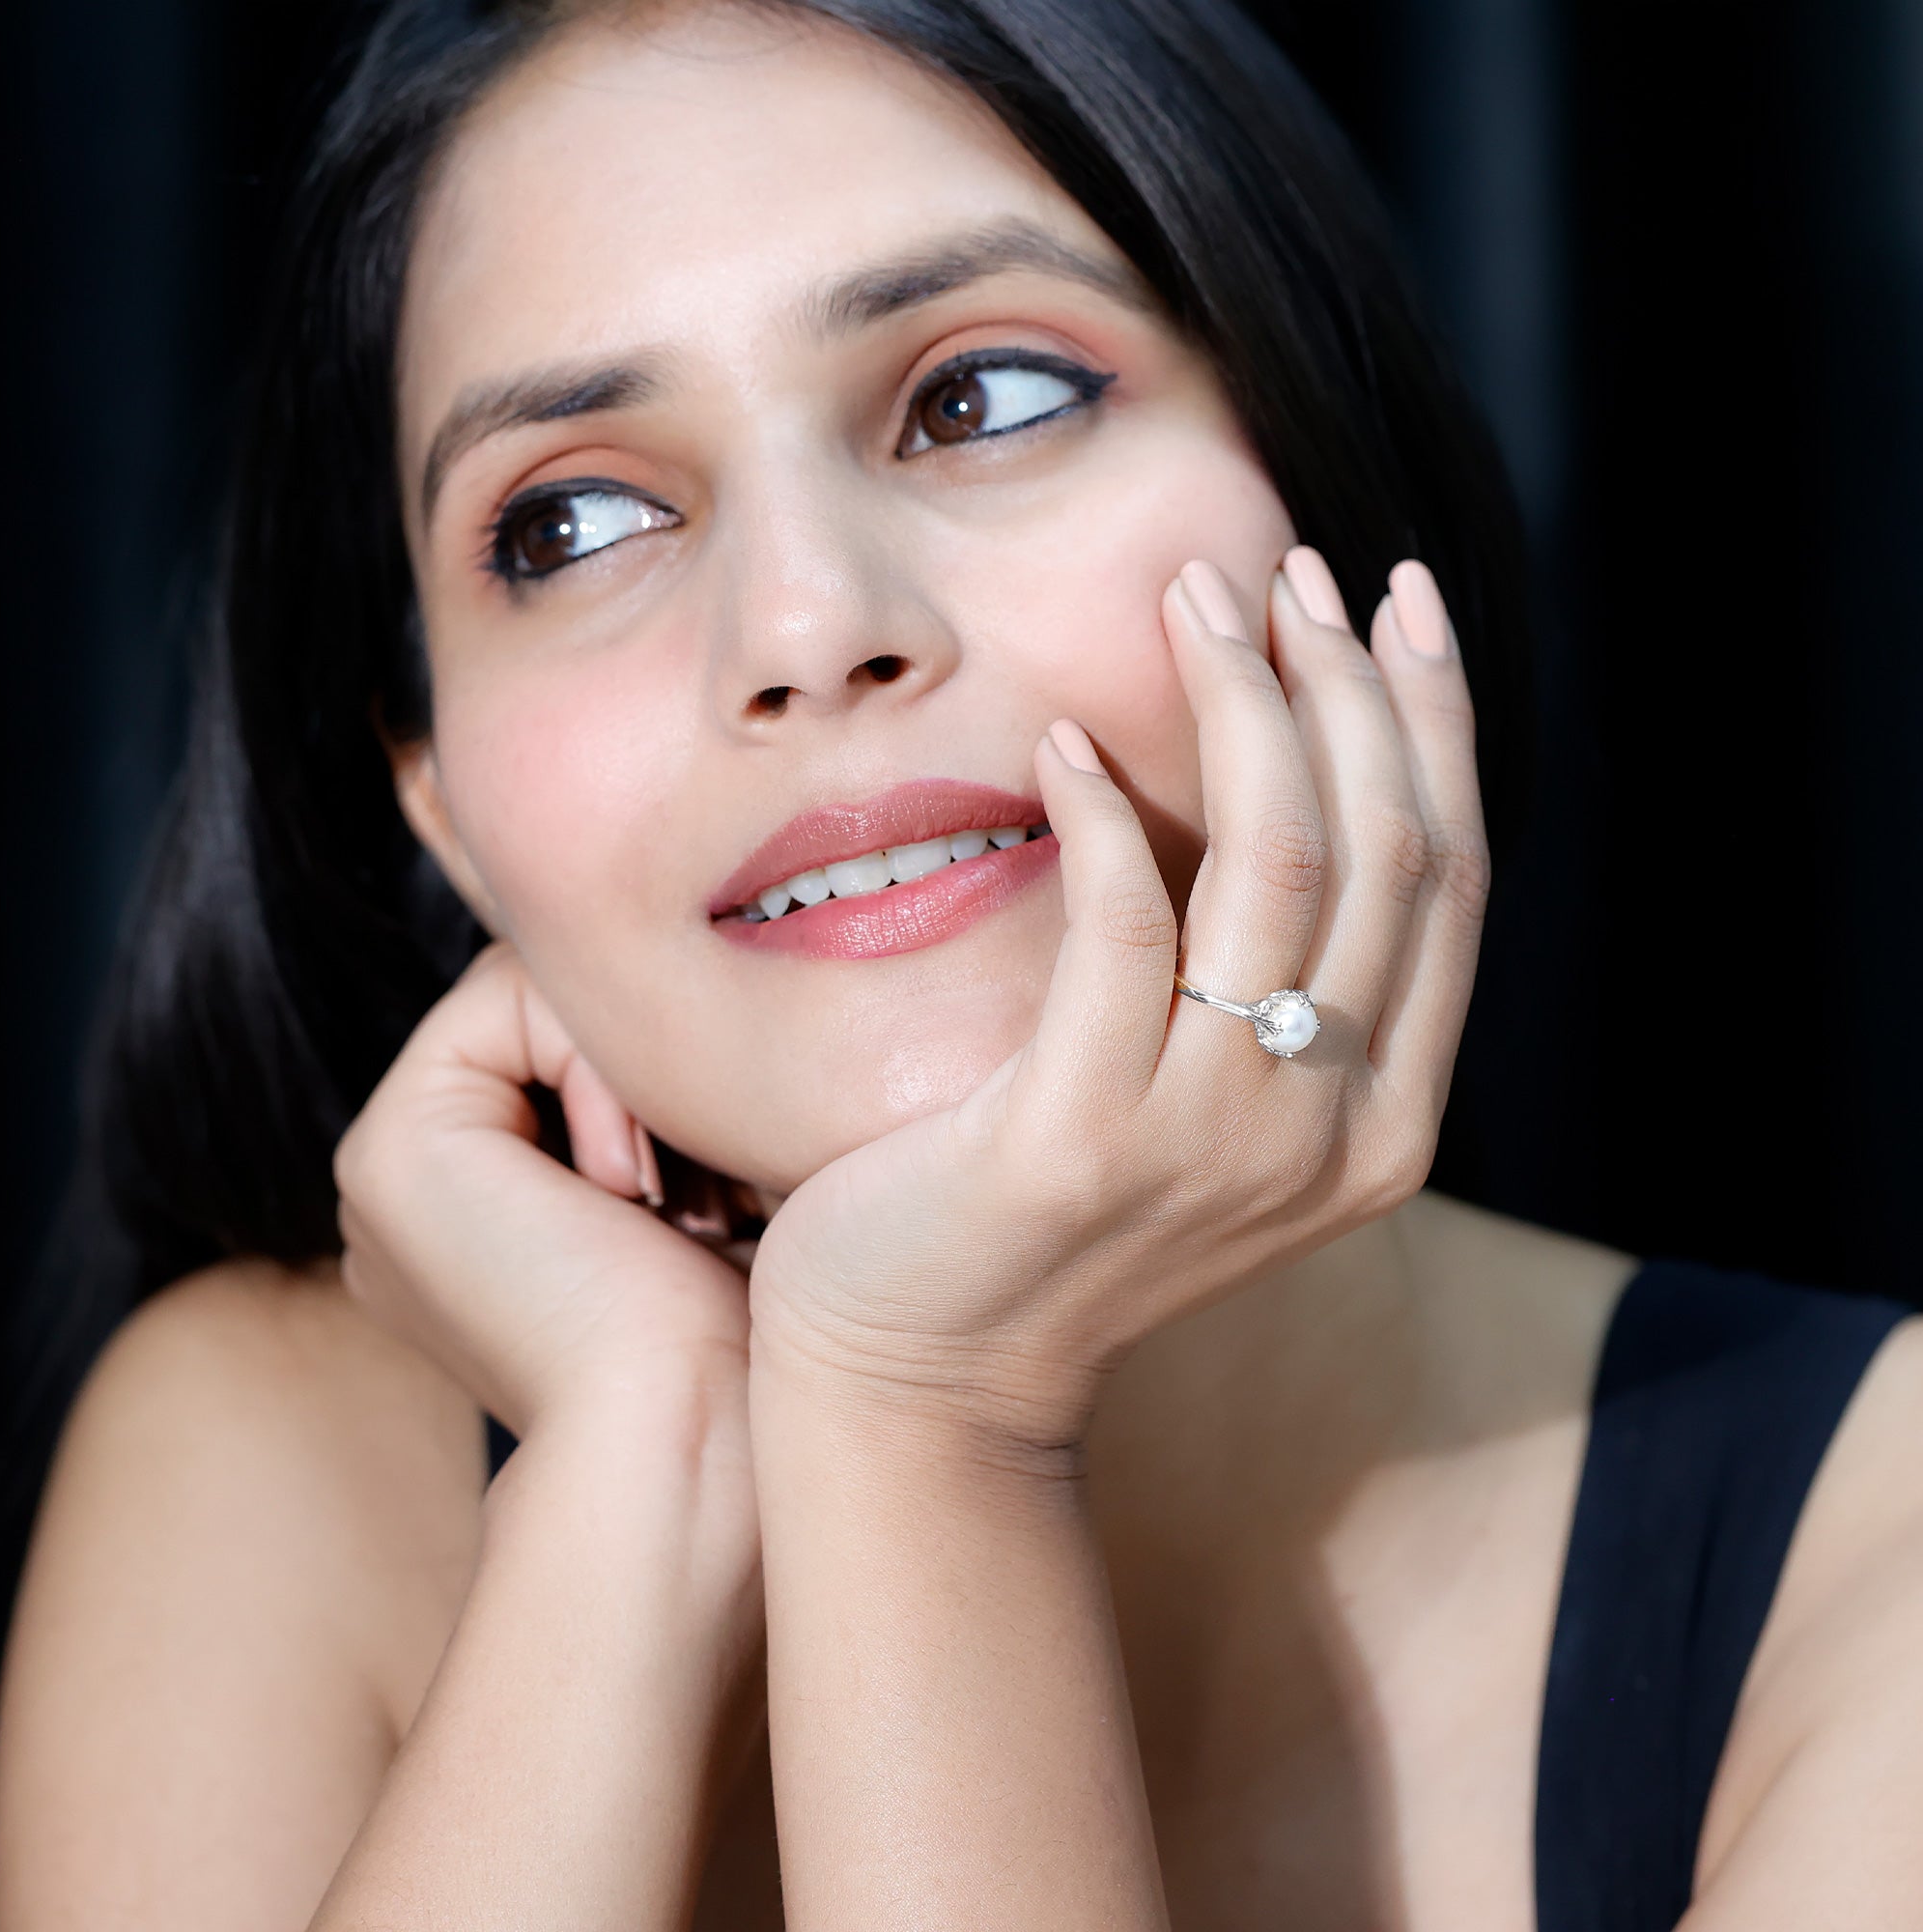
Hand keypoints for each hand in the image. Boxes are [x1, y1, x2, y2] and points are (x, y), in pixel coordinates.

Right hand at [332, 940, 755, 1449]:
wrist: (690, 1445)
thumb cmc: (737, 1345)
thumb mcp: (710, 1198)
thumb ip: (668, 1111)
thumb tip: (706, 1013)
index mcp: (479, 1206)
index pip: (572, 1036)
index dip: (665, 1067)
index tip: (716, 1191)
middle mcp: (423, 1183)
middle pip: (553, 1009)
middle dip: (646, 1065)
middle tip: (696, 1195)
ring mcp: (391, 1163)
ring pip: (540, 993)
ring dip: (632, 1071)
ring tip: (665, 1199)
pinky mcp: (395, 1146)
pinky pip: (512, 998)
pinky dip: (601, 1066)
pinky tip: (627, 1187)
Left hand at [747, 548, 1489, 1444]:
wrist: (928, 1375)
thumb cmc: (1053, 1219)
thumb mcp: (1208, 1110)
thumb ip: (1274, 993)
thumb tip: (1284, 788)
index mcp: (1385, 1122)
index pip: (1448, 876)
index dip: (1431, 721)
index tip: (1392, 601)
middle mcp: (1331, 1131)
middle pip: (1387, 847)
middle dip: (1347, 681)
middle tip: (1286, 570)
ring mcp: (1221, 1139)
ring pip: (1280, 861)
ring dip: (1243, 703)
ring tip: (1192, 603)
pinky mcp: (1084, 1135)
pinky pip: (1123, 921)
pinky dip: (1103, 809)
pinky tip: (1064, 739)